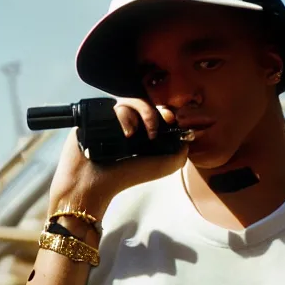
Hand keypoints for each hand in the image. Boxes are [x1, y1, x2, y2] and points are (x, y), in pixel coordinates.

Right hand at [48, 97, 186, 218]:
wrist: (95, 181)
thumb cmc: (128, 176)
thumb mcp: (164, 166)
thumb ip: (180, 152)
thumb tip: (189, 135)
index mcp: (147, 134)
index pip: (159, 114)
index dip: (167, 113)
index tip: (171, 120)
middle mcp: (132, 124)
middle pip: (146, 103)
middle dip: (154, 112)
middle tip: (156, 126)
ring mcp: (115, 119)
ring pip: (131, 102)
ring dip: (140, 115)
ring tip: (135, 135)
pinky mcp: (99, 115)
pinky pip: (116, 105)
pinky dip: (124, 116)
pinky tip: (126, 133)